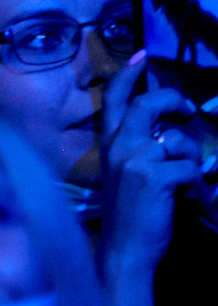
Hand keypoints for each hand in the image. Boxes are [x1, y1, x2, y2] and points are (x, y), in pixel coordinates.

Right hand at [99, 53, 202, 277]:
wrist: (124, 249)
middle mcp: (118, 146)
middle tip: (187, 109)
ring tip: (186, 182)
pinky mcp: (155, 176)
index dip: (128, 75)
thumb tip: (167, 133)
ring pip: (179, 141)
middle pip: (148, 105)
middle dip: (173, 100)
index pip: (116, 100)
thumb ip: (136, 149)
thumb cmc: (128, 213)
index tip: (140, 56)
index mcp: (108, 144)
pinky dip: (197, 184)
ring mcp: (135, 159)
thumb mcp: (122, 173)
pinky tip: (188, 197)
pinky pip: (191, 167)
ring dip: (192, 160)